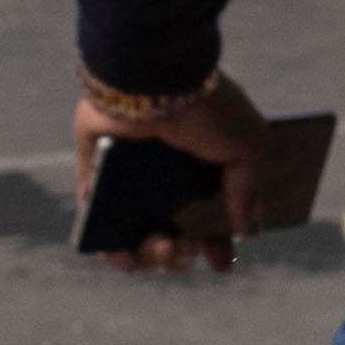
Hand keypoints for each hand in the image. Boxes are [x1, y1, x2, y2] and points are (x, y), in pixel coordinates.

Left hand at [73, 66, 269, 271]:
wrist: (158, 80)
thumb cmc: (209, 108)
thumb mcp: (247, 148)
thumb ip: (247, 192)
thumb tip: (249, 232)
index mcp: (202, 162)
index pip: (210, 212)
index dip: (218, 242)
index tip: (223, 264)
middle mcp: (165, 172)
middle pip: (174, 229)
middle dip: (183, 253)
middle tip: (189, 253)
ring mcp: (129, 176)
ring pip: (135, 231)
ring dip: (151, 254)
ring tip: (163, 248)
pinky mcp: (96, 174)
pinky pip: (96, 220)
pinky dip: (108, 245)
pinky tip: (126, 258)